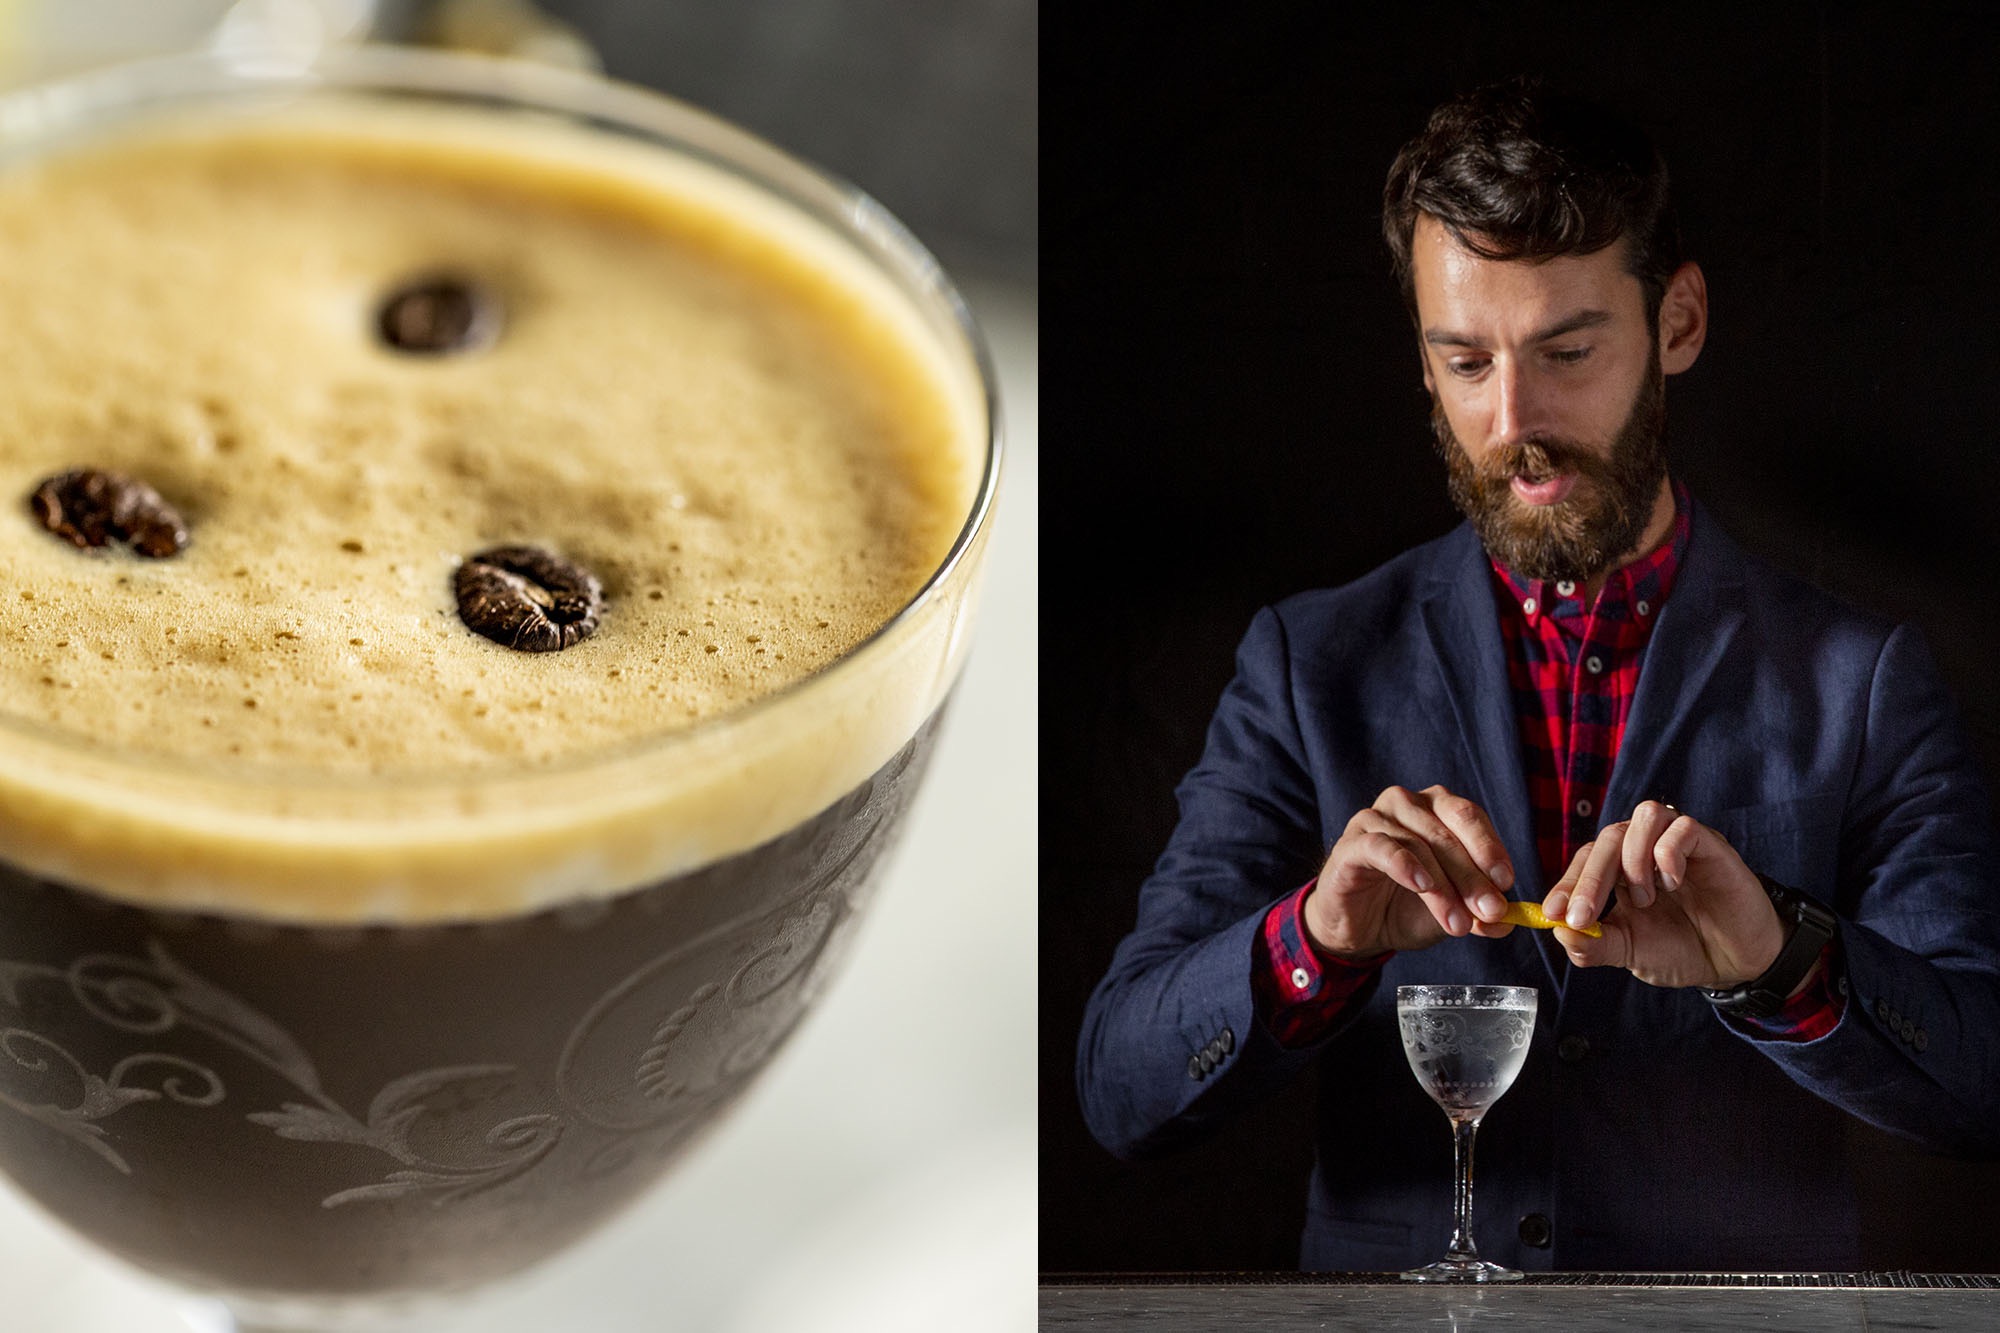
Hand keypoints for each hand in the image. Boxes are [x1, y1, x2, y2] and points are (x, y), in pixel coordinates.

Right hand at [1303, 784, 1517, 958]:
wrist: (1358, 926)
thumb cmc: (1406, 907)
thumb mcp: (1452, 912)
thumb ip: (1480, 913)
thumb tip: (1507, 922)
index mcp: (1436, 808)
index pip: (1468, 817)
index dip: (1490, 848)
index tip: (1506, 882)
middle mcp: (1406, 804)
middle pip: (1446, 832)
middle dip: (1472, 876)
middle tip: (1489, 910)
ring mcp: (1374, 819)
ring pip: (1417, 844)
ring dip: (1442, 886)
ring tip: (1457, 923)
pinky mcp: (1351, 844)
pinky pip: (1380, 847)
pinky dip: (1404, 865)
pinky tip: (1421, 886)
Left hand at [1542, 801, 1786, 989]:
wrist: (1736, 964)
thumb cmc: (1682, 950)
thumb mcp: (1631, 953)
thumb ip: (1595, 945)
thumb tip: (1560, 932)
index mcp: (1622, 871)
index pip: (1585, 859)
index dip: (1567, 883)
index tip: (1553, 914)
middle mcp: (1647, 849)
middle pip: (1608, 837)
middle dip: (1588, 879)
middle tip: (1583, 916)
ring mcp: (1679, 843)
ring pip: (1644, 817)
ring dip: (1633, 860)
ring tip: (1645, 900)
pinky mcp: (1711, 844)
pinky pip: (1684, 828)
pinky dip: (1669, 855)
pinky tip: (1673, 885)